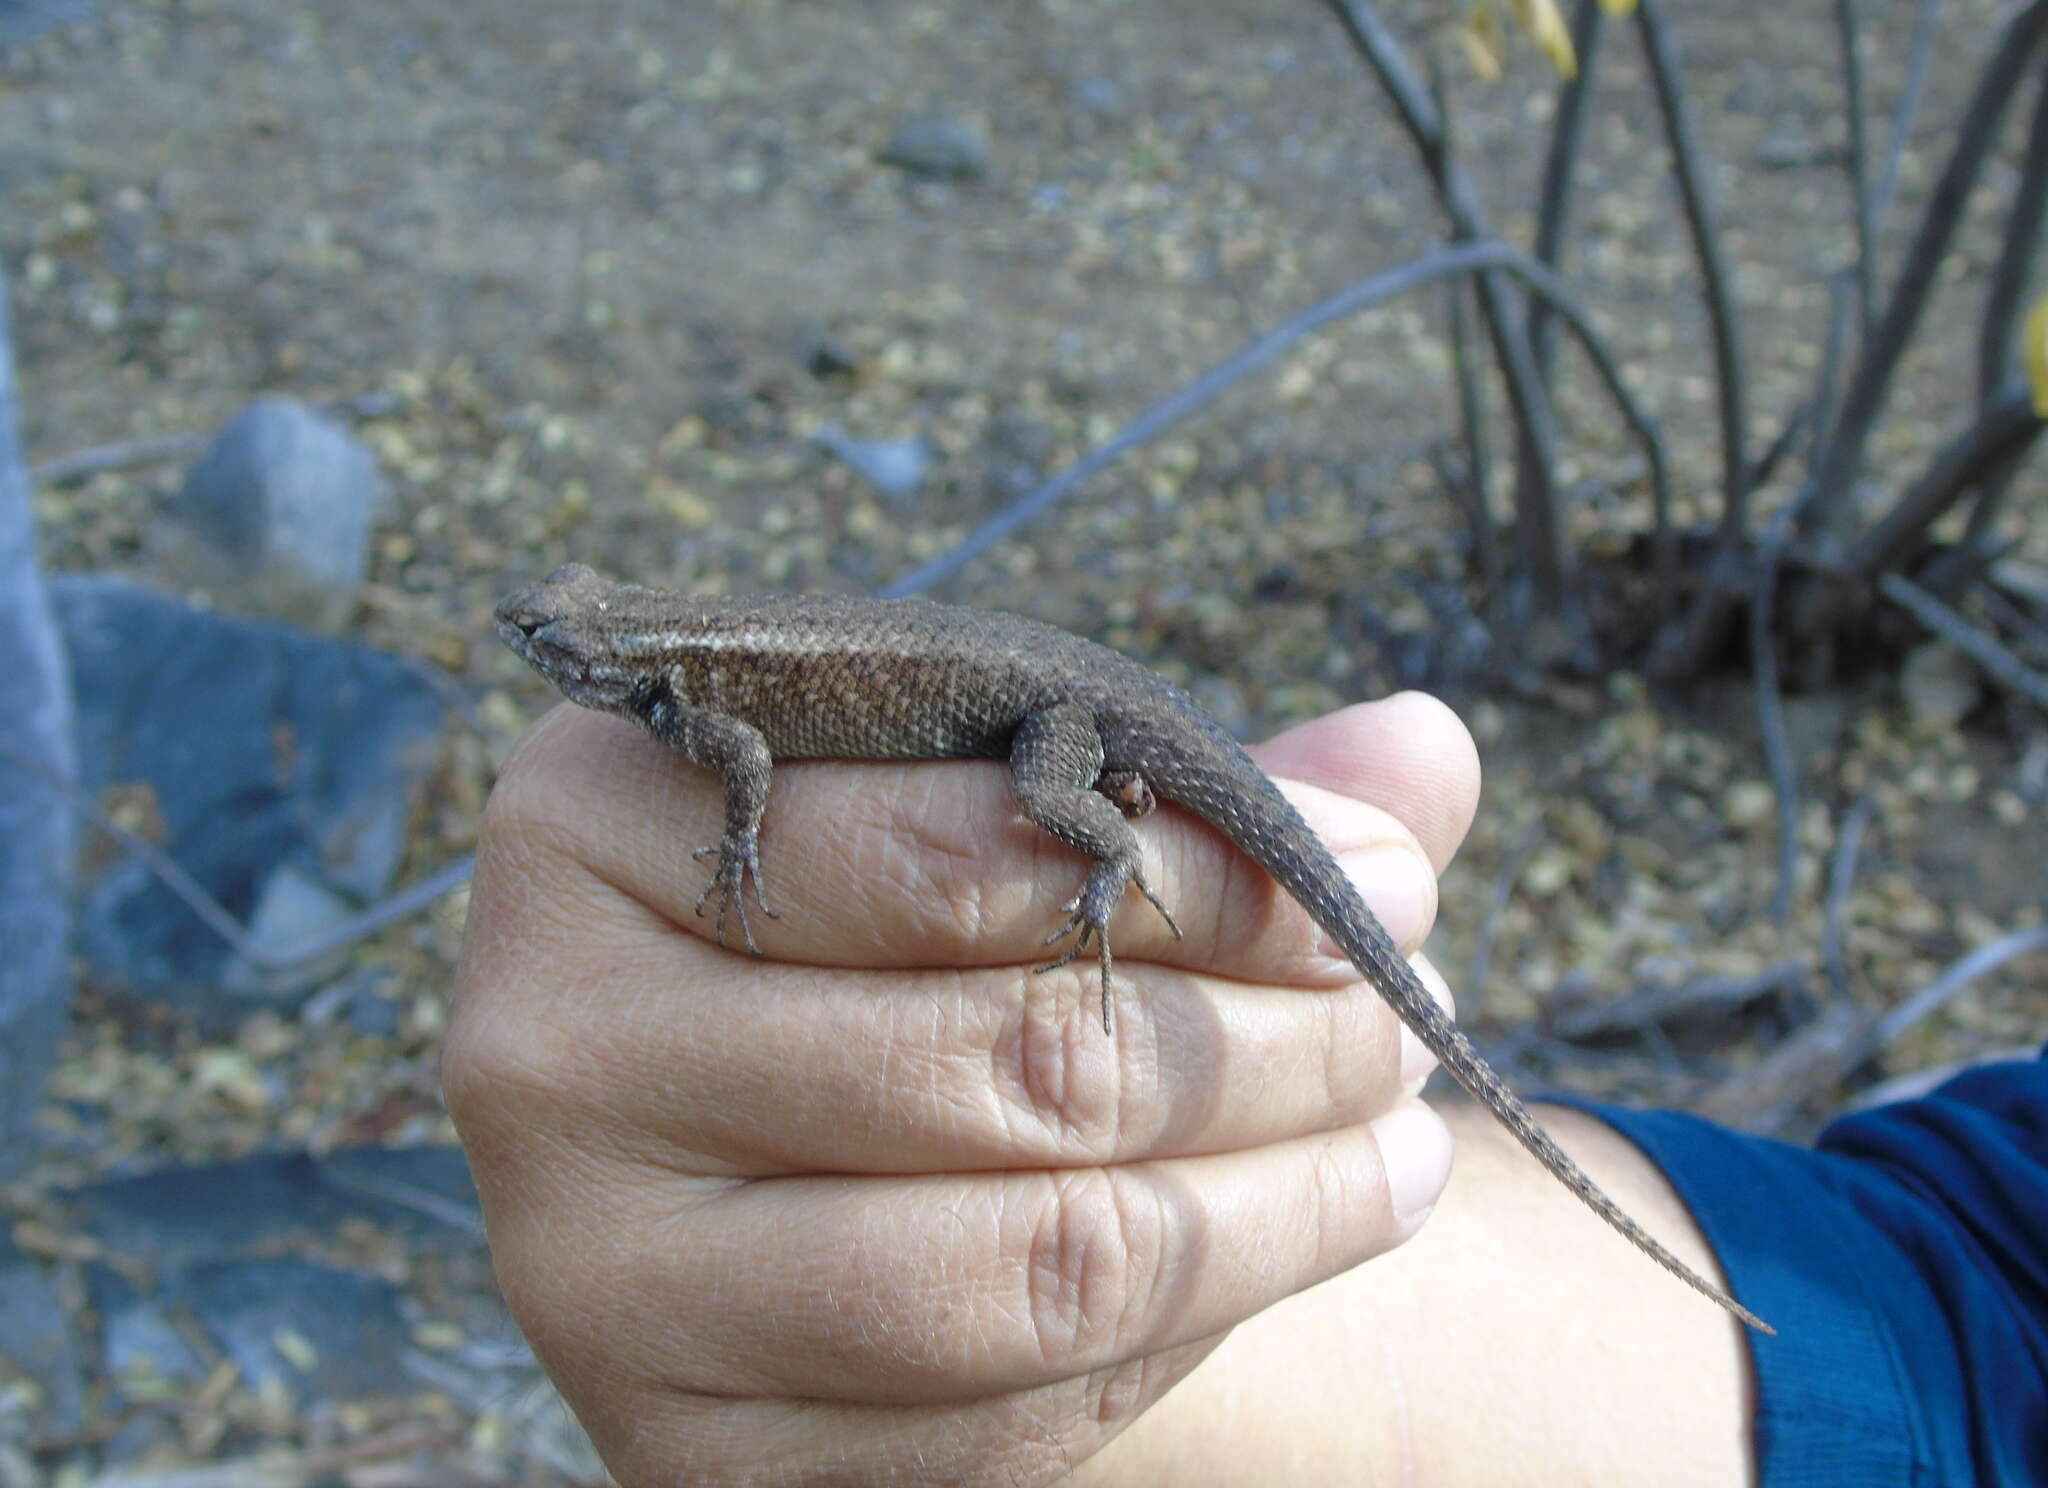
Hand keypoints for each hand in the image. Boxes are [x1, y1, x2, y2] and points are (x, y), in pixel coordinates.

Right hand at [445, 694, 1476, 1484]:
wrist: (785, 1168)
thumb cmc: (896, 943)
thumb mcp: (998, 823)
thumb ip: (1191, 788)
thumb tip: (1424, 742)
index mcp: (597, 818)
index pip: (956, 844)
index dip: (1210, 866)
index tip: (1386, 873)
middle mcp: (545, 1036)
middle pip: (1001, 1048)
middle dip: (1268, 1032)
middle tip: (1411, 1003)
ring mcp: (594, 1266)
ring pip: (1024, 1244)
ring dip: (1274, 1187)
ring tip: (1403, 1126)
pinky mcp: (687, 1439)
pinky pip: (1002, 1398)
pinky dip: (1199, 1311)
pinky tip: (1314, 1225)